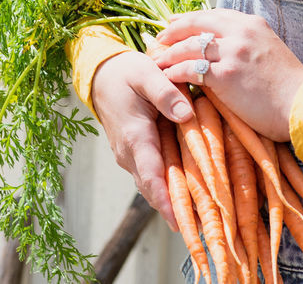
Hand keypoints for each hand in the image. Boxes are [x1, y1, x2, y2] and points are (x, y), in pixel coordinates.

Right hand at [89, 50, 195, 231]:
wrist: (101, 74)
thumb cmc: (126, 72)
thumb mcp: (147, 74)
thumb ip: (166, 93)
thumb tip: (187, 114)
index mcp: (134, 136)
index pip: (150, 176)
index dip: (166, 201)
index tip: (181, 222)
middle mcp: (129, 153)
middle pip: (153, 189)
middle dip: (175, 210)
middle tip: (201, 230)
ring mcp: (131, 156)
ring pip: (153, 185)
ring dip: (173, 201)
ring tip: (200, 220)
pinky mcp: (136, 153)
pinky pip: (153, 175)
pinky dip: (169, 187)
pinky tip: (190, 194)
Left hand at [150, 9, 302, 142]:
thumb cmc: (290, 86)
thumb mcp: (269, 50)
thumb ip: (248, 44)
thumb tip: (225, 50)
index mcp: (252, 24)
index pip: (213, 14)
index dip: (190, 19)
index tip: (175, 23)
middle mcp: (240, 32)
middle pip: (196, 24)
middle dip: (173, 31)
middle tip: (158, 39)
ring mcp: (232, 52)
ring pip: (189, 47)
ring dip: (169, 55)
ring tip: (158, 63)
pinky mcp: (225, 75)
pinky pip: (190, 70)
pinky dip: (175, 74)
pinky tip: (167, 79)